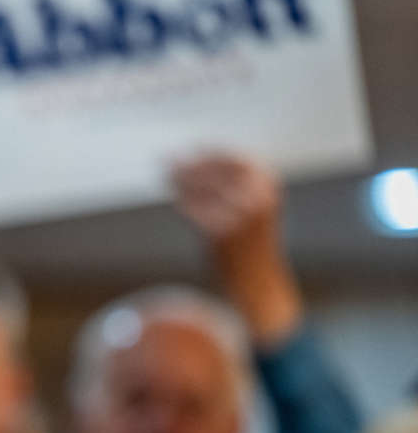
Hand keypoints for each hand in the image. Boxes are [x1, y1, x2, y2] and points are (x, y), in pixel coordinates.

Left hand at [170, 153, 301, 347]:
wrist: (257, 284)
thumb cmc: (250, 246)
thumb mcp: (251, 208)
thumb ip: (232, 184)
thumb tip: (201, 158)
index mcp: (269, 186)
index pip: (234, 158)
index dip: (210, 152)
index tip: (191, 147)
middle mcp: (258, 198)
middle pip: (213, 170)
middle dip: (187, 163)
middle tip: (166, 159)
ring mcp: (240, 215)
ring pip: (201, 188)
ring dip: (179, 178)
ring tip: (163, 173)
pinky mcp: (222, 233)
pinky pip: (195, 209)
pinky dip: (182, 200)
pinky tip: (173, 197)